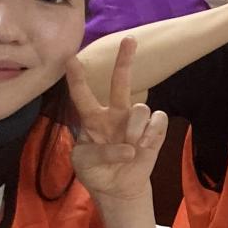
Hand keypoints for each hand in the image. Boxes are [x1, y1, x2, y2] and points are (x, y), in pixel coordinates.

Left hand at [65, 40, 166, 206]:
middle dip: (124, 61)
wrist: (118, 188)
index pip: (81, 95)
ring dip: (134, 131)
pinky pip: (157, 121)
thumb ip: (100, 152)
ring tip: (130, 148)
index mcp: (91, 119)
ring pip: (140, 108)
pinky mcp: (154, 130)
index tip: (70, 59)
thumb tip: (128, 147)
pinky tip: (143, 147)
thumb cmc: (95, 171)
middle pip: (119, 83)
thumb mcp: (83, 162)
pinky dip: (151, 134)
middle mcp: (114, 114)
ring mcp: (134, 121)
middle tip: (129, 39)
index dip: (76, 78)